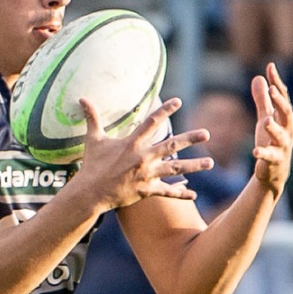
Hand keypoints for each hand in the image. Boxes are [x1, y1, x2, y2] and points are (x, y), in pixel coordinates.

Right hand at [70, 97, 210, 210]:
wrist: (90, 193)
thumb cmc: (92, 165)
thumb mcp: (93, 139)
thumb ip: (91, 118)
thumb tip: (82, 98)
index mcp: (132, 143)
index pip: (152, 122)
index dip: (165, 110)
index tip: (179, 101)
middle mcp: (142, 157)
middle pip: (171, 145)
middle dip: (190, 138)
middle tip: (207, 133)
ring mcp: (146, 175)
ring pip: (175, 168)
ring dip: (194, 166)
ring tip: (211, 163)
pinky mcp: (147, 190)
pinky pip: (167, 192)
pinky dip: (181, 194)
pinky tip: (195, 195)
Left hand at [249, 64, 292, 194]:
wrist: (274, 172)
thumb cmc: (271, 143)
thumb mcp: (265, 118)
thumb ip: (262, 100)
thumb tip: (258, 77)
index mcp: (284, 118)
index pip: (283, 97)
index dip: (277, 81)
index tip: (270, 66)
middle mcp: (287, 130)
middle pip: (286, 113)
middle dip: (280, 101)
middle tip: (272, 89)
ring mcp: (282, 146)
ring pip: (281, 135)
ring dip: (274, 128)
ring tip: (267, 121)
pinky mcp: (275, 160)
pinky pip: (269, 156)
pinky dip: (263, 153)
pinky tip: (254, 151)